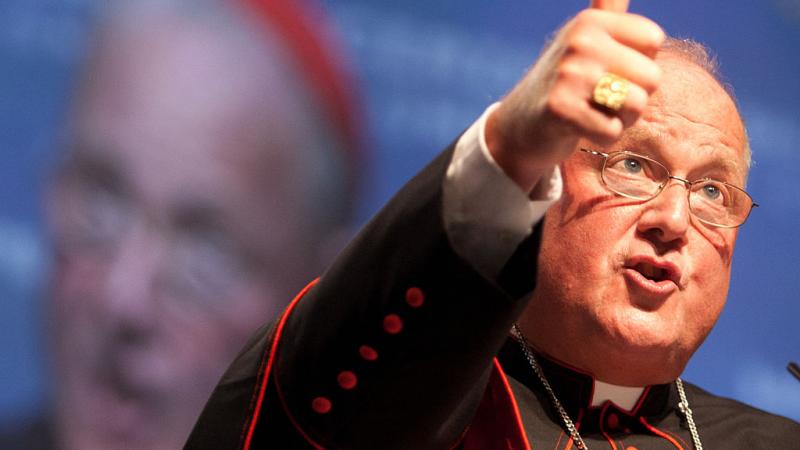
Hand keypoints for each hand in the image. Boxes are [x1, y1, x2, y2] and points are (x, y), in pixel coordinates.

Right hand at [485, 0, 664, 191]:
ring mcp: (568, 74)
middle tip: (600, 100)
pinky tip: (580, 129)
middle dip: (633, 98)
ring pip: (636, 105)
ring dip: (620, 120)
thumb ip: (608, 12)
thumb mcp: (584, 41)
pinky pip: (612, 131)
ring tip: (593, 113)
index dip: (639, 64)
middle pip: (652, 76)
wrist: (520, 125)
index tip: (609, 71)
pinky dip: (602, 137)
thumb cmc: (565, 84)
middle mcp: (580, 41)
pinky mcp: (560, 109)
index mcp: (590, 21)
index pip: (653, 39)